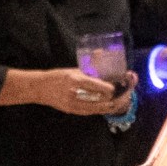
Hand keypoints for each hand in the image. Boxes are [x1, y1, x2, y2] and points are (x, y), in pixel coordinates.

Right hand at [2, 66, 122, 114]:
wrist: (40, 89)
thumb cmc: (57, 77)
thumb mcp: (72, 69)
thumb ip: (88, 66)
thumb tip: (103, 54)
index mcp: (75, 80)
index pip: (99, 87)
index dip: (112, 88)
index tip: (119, 84)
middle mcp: (76, 95)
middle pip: (103, 101)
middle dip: (118, 98)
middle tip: (127, 93)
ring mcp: (75, 105)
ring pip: (100, 109)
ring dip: (113, 105)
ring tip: (122, 100)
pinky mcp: (74, 111)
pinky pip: (93, 111)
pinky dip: (103, 108)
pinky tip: (110, 105)